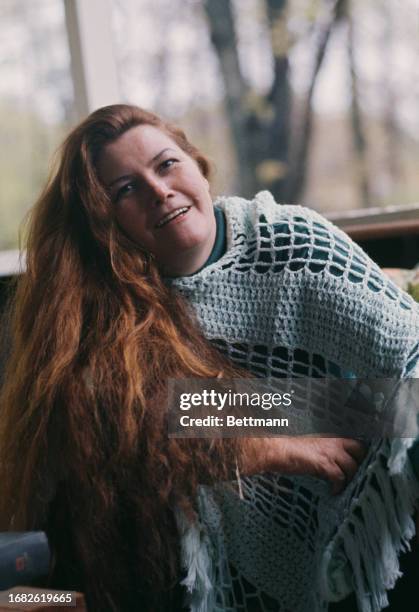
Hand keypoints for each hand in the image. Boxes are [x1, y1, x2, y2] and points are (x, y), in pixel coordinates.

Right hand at [243, 437, 367, 494]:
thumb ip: (327, 451)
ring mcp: (330, 452)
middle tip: (357, 477)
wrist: (276, 448)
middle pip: (361, 451)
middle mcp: (334, 442)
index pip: (357, 442)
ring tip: (344, 488)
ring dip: (350, 479)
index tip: (361, 466)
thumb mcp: (313, 446)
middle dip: (362, 464)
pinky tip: (333, 492)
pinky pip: (339, 478)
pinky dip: (338, 487)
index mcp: (332, 436)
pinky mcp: (324, 463)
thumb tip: (335, 465)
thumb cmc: (290, 447)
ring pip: (352, 467)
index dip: (361, 455)